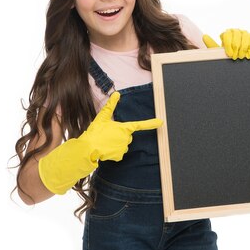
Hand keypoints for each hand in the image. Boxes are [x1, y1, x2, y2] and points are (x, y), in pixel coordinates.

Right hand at [38, 92, 161, 193]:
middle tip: (108, 134)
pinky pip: (119, 153)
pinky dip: (113, 152)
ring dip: (116, 143)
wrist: (89, 147)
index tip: (161, 122)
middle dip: (120, 135)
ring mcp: (124, 147)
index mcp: (124, 128)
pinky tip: (106, 149)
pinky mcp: (120, 156)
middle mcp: (127, 138)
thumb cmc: (96, 131)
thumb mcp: (103, 116)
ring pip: (123, 144)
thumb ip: (111, 105)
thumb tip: (117, 93)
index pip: (140, 125)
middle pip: (127, 136)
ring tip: (106, 141)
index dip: (151, 123)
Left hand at [202, 28, 249, 59]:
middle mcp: (236, 31)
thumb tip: (204, 36)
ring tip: (241, 57)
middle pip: (237, 35)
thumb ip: (211, 44)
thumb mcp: (218, 51)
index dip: (229, 45)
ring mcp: (245, 33)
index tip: (230, 54)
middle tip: (235, 57)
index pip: (227, 35)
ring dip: (243, 49)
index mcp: (227, 33)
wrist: (237, 58)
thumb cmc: (227, 55)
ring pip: (245, 38)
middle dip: (236, 48)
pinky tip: (248, 55)